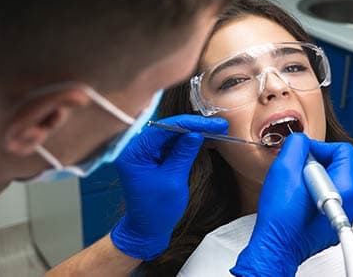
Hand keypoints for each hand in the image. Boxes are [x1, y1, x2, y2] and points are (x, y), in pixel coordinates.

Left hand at [110, 114, 227, 260]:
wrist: (147, 229)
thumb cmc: (157, 209)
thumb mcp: (173, 180)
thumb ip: (183, 154)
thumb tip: (195, 133)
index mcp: (134, 153)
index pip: (162, 128)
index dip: (189, 124)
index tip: (211, 124)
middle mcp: (137, 149)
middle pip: (167, 128)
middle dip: (193, 125)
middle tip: (218, 125)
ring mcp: (145, 153)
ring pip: (172, 134)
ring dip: (193, 131)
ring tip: (215, 130)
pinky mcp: (154, 158)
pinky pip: (172, 144)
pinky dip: (188, 141)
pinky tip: (205, 138)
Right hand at [231, 134, 352, 275]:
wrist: (275, 248)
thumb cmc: (280, 219)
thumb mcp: (284, 169)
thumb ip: (297, 145)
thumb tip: (302, 141)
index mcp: (344, 189)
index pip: (344, 151)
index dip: (320, 147)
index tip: (304, 155)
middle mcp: (349, 204)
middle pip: (338, 167)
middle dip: (315, 165)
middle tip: (296, 173)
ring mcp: (341, 216)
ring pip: (331, 183)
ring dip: (312, 180)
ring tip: (295, 190)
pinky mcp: (331, 224)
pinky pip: (327, 199)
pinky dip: (312, 195)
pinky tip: (297, 202)